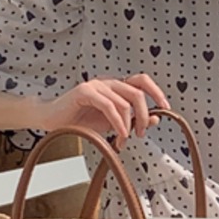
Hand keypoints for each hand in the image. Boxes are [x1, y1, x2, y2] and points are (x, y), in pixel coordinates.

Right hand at [39, 74, 167, 142]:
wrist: (52, 121)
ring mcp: (96, 85)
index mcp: (115, 86)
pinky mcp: (85, 92)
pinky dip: (118, 122)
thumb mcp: (113, 123)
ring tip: (124, 138)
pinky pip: (109, 106)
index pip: (142, 81)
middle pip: (137, 92)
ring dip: (129, 124)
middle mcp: (108, 82)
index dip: (156, 92)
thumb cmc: (80, 121)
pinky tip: (118, 134)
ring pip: (125, 101)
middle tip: (141, 132)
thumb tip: (156, 118)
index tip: (165, 107)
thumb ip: (133, 119)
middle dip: (144, 115)